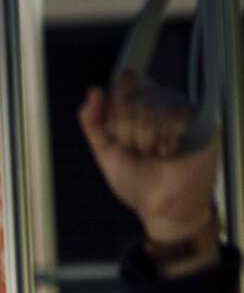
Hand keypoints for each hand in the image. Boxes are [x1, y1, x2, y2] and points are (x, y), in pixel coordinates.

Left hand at [78, 73, 219, 242]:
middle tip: (139, 151)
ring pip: (150, 109)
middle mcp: (165, 104)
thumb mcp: (105, 152)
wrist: (162, 208)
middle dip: (126, 132)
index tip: (119, 132)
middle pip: (133, 99)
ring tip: (156, 155)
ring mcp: (184, 111)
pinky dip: (164, 141)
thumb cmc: (137, 182)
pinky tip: (169, 153)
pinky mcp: (201, 121)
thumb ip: (93, 123)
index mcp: (143, 107)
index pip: (126, 84)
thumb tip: (92, 92)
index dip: (117, 107)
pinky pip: (173, 117)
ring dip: (145, 140)